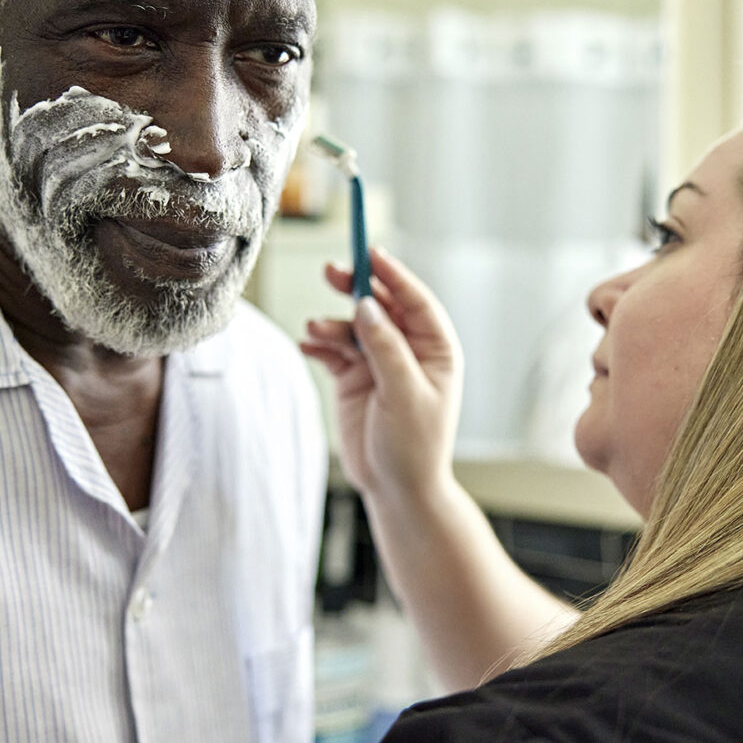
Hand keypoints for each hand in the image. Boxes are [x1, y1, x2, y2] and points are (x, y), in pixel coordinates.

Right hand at [299, 249, 462, 501]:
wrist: (396, 489)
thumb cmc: (414, 446)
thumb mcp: (404, 394)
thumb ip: (386, 347)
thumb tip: (368, 305)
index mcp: (435, 349)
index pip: (415, 300)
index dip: (393, 275)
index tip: (369, 252)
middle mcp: (408, 350)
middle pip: (381, 305)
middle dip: (356, 287)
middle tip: (332, 271)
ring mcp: (379, 363)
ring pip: (353, 326)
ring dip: (333, 323)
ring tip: (315, 329)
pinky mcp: (354, 378)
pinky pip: (334, 350)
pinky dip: (320, 345)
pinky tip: (307, 345)